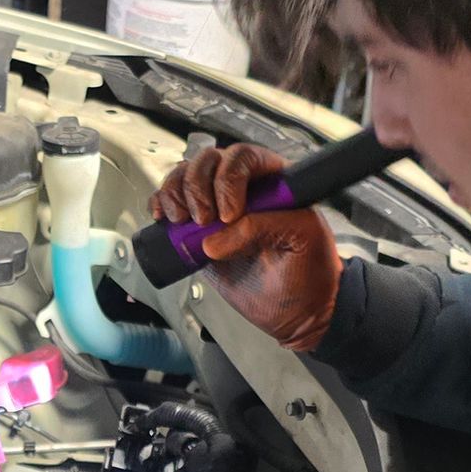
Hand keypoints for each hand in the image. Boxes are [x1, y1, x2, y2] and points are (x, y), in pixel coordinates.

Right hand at [152, 142, 341, 352]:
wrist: (297, 313)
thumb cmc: (309, 274)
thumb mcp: (302, 239)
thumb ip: (264, 226)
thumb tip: (215, 238)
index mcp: (275, 182)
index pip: (244, 158)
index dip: (228, 180)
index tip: (229, 214)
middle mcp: (244, 190)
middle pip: (208, 162)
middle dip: (197, 188)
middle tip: (204, 221)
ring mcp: (218, 209)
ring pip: (185, 177)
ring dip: (176, 194)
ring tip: (184, 222)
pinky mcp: (198, 233)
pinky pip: (172, 205)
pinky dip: (161, 205)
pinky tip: (166, 220)